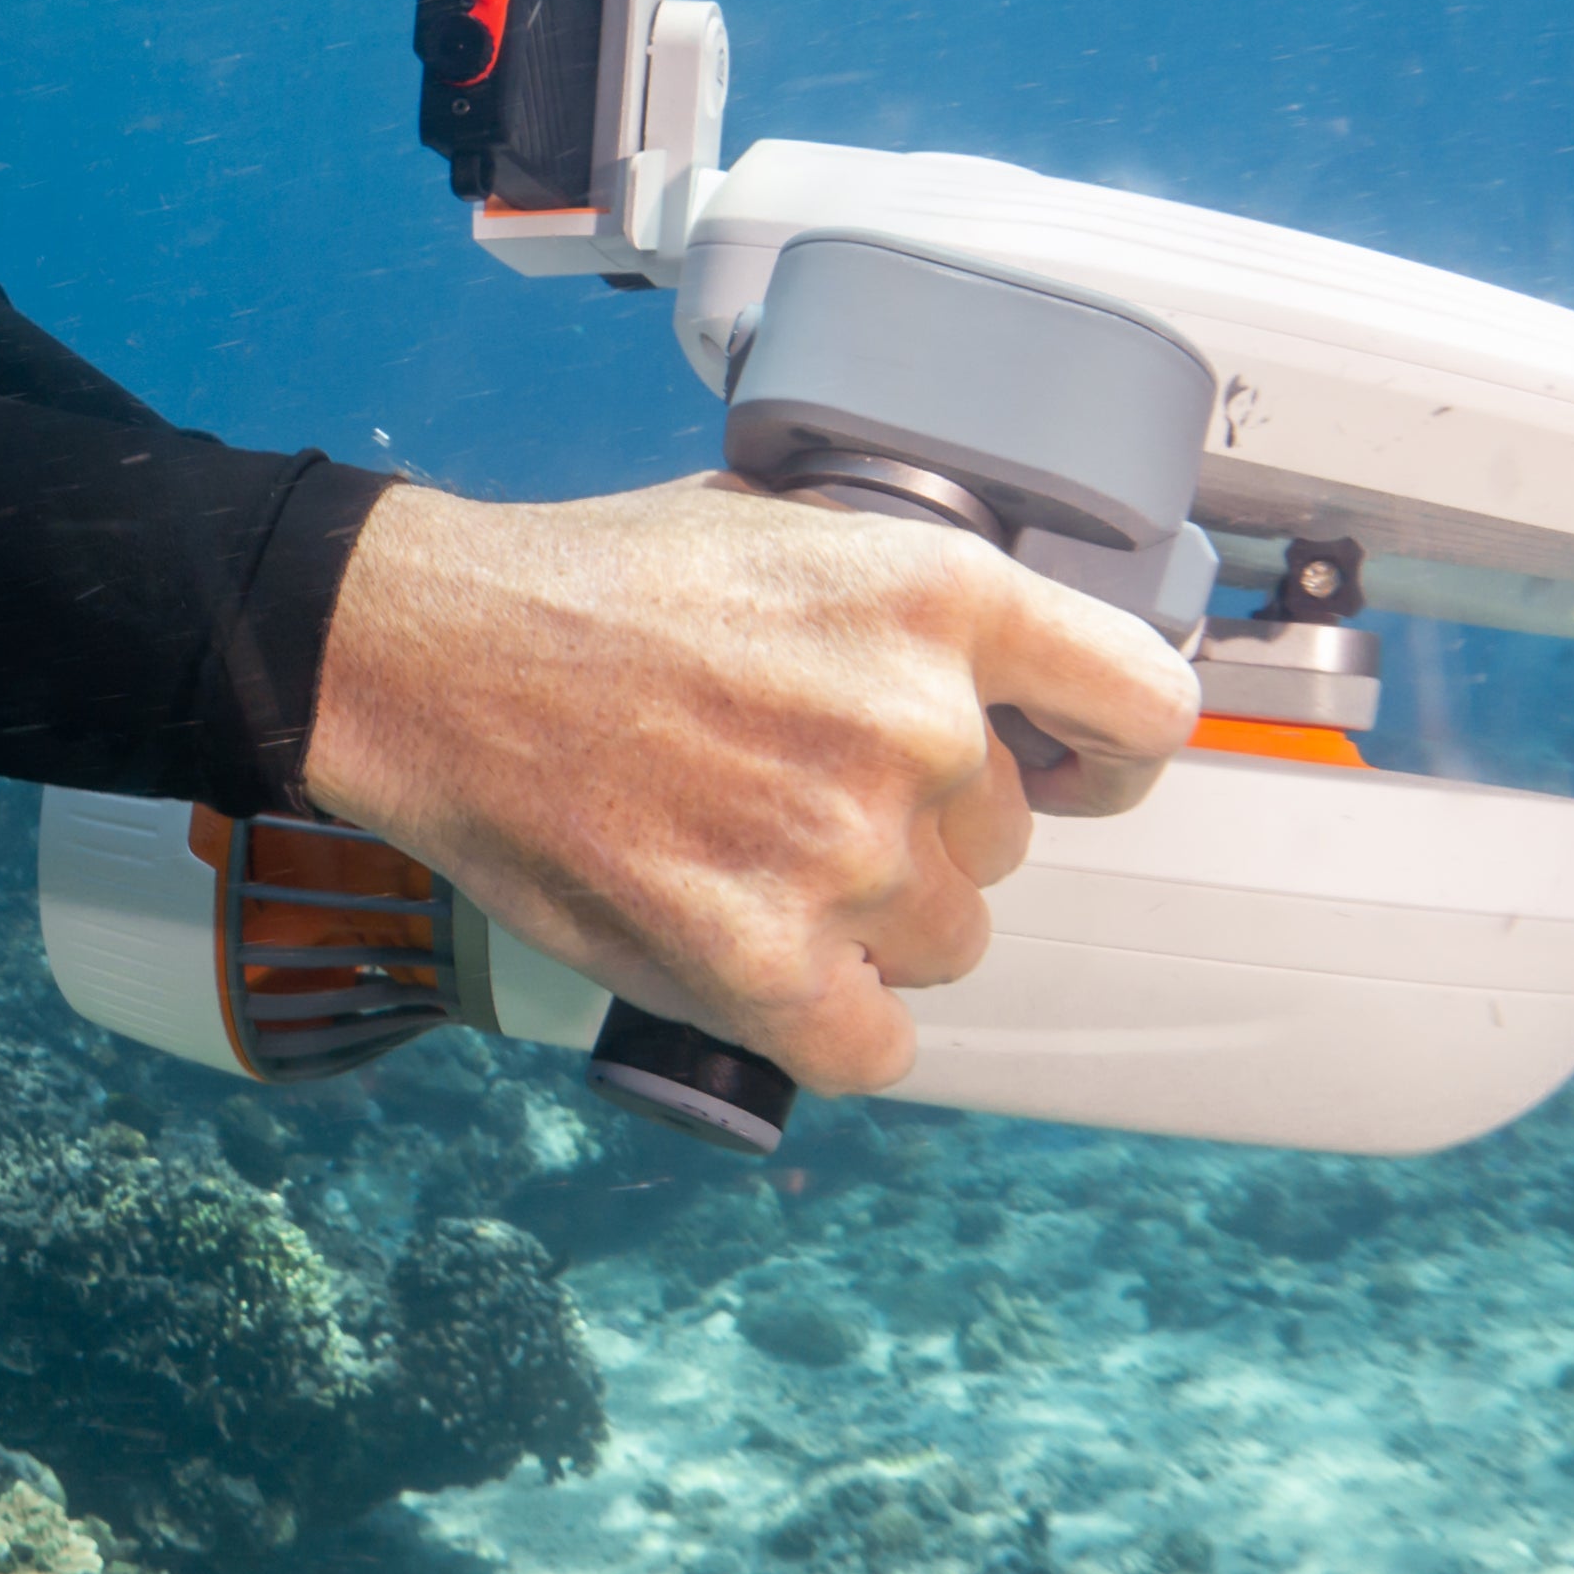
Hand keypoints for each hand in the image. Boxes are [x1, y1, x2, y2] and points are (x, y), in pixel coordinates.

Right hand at [294, 479, 1201, 1096]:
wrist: (428, 652)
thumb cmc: (587, 583)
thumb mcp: (783, 529)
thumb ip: (907, 610)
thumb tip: (1002, 685)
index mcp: (937, 595)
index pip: (1145, 707)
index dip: (1108, 754)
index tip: (1067, 771)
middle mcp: (916, 722)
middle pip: (1008, 844)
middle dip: (923, 834)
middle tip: (794, 795)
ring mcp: (843, 847)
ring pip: (945, 945)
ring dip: (869, 928)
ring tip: (747, 862)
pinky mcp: (760, 955)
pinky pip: (873, 1045)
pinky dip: (830, 1026)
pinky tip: (763, 970)